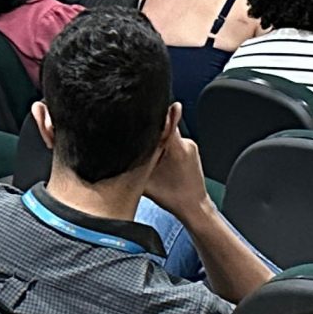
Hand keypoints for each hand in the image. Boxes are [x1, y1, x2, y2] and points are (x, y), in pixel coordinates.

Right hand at [140, 104, 209, 219]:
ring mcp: (191, 145)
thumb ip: (136, 163)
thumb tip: (118, 152)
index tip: (141, 106)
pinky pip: (174, 140)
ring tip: (148, 153)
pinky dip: (164, 145)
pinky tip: (158, 158)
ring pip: (168, 134)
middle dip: (150, 131)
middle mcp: (186, 143)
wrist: (194, 207)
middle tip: (136, 136)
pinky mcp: (191, 149)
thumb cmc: (173, 197)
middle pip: (164, 127)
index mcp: (177, 149)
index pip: (164, 122)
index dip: (151, 114)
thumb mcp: (146, 181)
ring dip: (156, 140)